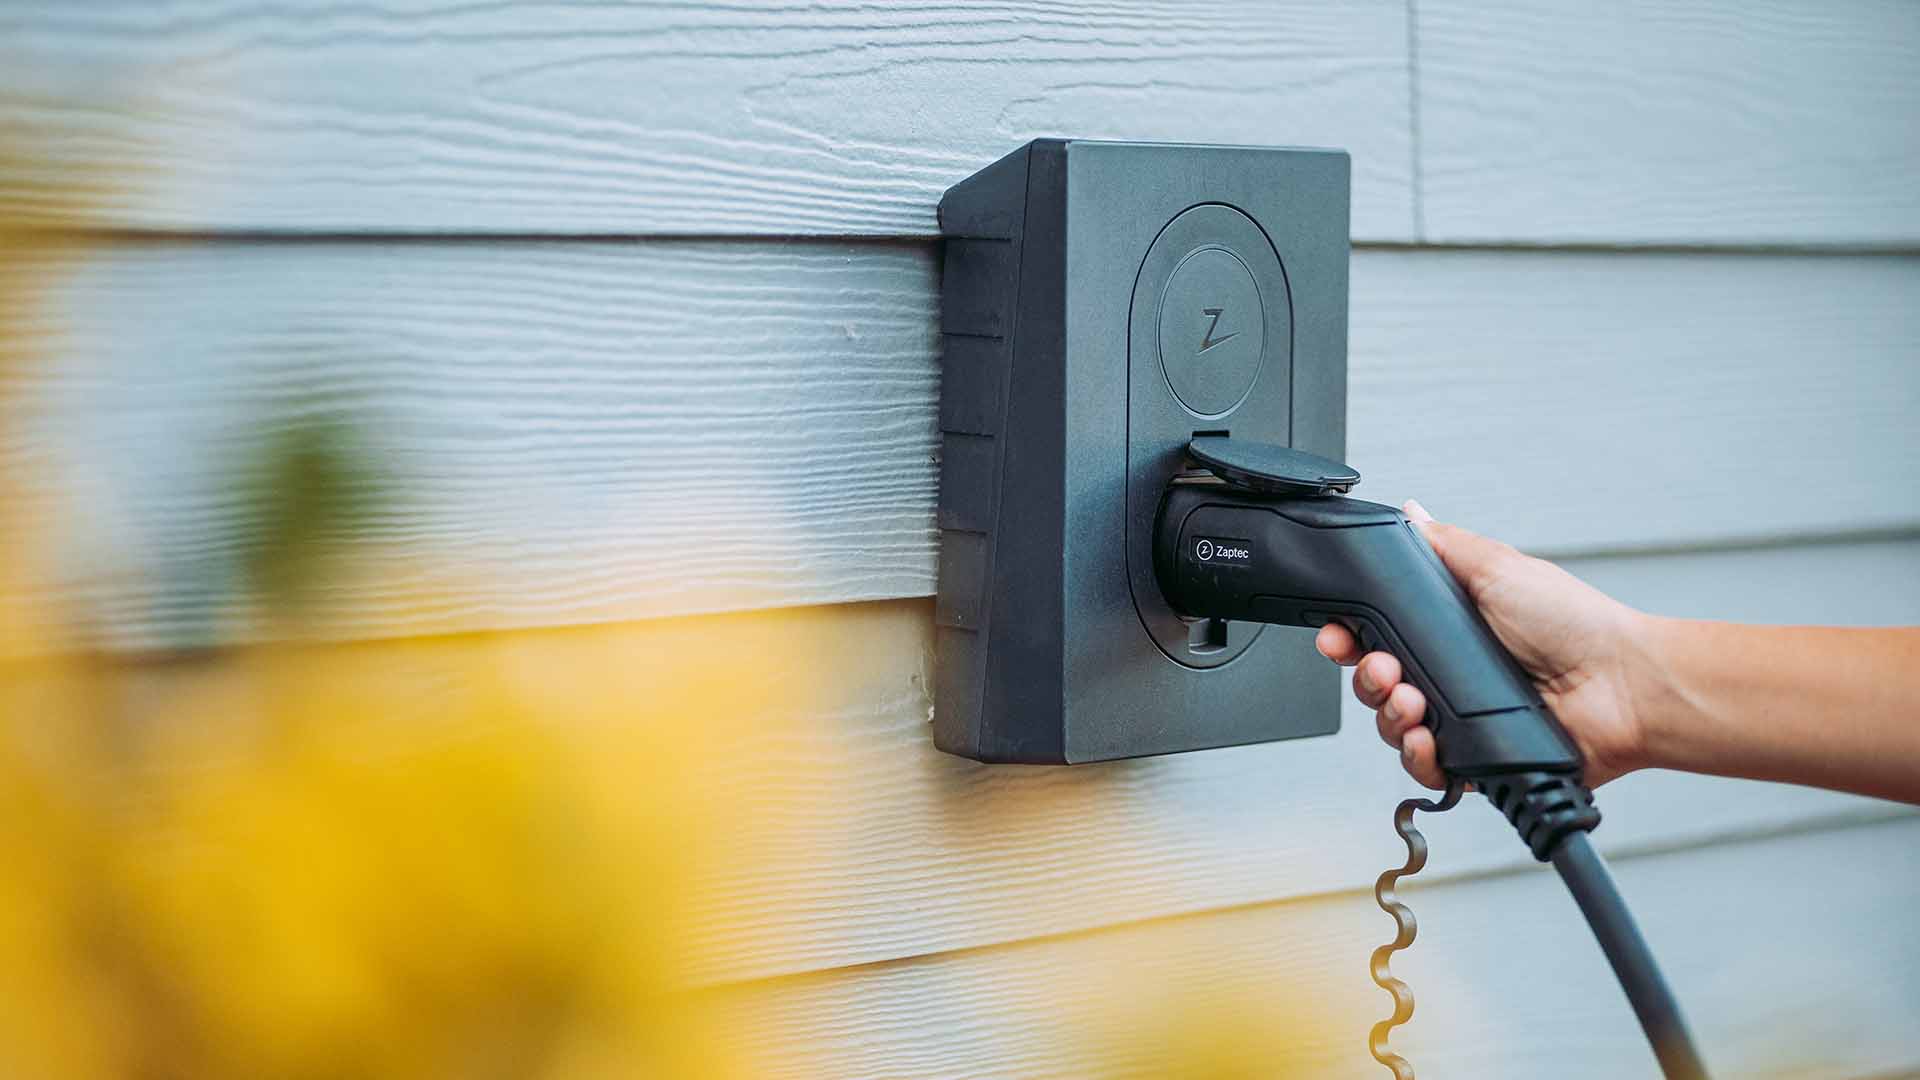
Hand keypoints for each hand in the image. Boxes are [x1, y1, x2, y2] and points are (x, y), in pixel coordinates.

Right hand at [1315, 500, 1650, 789]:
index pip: (1377, 634)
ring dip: (1389, 715)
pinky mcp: (1475, 760)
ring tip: (1414, 703)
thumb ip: (1443, 545)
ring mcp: (1460, 720)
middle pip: (1374, 682)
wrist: (1622, 686)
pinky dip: (1418, 758)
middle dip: (1367, 676)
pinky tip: (1427, 740)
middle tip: (1385, 668)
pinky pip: (1425, 769)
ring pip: (1391, 727)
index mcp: (1448, 629)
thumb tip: (1410, 514)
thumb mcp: (1500, 568)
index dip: (1349, 636)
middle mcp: (1449, 675)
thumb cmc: (1577, 624)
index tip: (1338, 634)